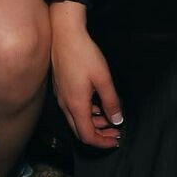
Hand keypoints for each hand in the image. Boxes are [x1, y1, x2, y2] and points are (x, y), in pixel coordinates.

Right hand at [49, 1, 122, 148]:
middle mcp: (65, 105)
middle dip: (98, 135)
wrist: (64, 34)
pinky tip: (96, 103)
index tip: (116, 139)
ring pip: (76, 120)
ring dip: (92, 123)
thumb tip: (117, 120)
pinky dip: (86, 113)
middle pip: (80, 131)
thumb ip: (111, 102)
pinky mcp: (60, 88)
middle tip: (114, 131)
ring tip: (108, 116)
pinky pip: (72, 109)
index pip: (87, 136)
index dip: (102, 142)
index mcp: (76, 105)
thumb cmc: (84, 54)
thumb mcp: (103, 78)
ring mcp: (61, 96)